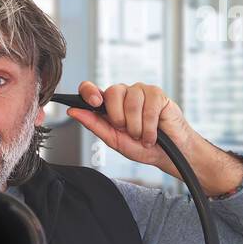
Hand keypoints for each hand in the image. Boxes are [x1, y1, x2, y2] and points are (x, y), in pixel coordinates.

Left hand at [66, 80, 242, 196]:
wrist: (169, 154)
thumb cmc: (142, 147)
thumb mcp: (114, 140)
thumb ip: (94, 125)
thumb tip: (74, 111)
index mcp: (109, 105)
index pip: (91, 89)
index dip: (89, 91)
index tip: (94, 103)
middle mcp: (124, 95)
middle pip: (112, 93)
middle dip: (120, 119)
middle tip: (129, 132)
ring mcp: (141, 92)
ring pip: (131, 101)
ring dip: (138, 126)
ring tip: (143, 136)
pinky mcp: (157, 94)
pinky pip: (149, 106)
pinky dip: (150, 126)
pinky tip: (154, 133)